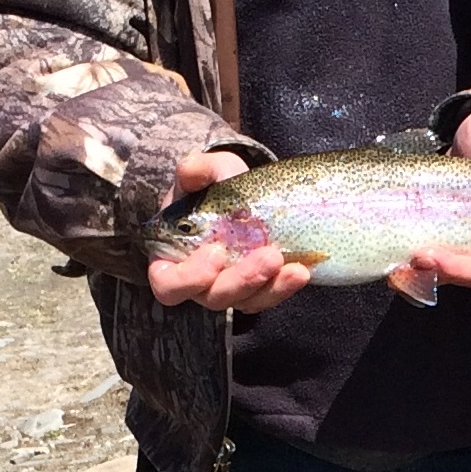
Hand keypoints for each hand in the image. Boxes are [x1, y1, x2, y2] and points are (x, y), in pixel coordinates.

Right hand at [150, 152, 310, 312]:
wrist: (243, 194)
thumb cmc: (215, 186)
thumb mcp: (207, 172)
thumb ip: (197, 170)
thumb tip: (189, 169)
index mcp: (172, 259)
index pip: (168, 284)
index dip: (189, 277)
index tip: (216, 252)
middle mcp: (198, 282)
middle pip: (213, 297)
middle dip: (242, 280)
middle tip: (269, 256)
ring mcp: (228, 288)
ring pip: (245, 302)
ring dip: (271, 288)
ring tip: (295, 269)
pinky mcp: (256, 289)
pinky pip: (269, 296)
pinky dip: (285, 286)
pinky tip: (302, 270)